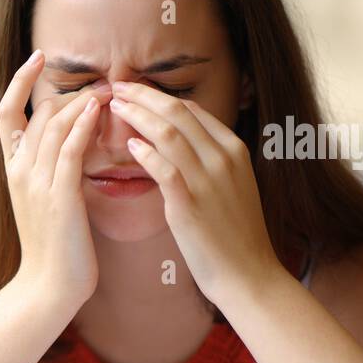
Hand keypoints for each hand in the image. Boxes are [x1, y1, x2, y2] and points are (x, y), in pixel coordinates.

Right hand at [0, 50, 104, 312]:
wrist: (49, 286)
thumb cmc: (54, 248)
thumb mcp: (45, 202)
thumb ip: (52, 170)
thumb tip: (73, 141)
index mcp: (12, 171)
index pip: (6, 112)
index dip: (19, 81)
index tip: (38, 58)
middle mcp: (18, 171)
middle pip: (37, 112)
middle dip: (69, 92)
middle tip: (102, 86)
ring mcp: (36, 182)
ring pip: (53, 124)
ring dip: (82, 102)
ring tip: (107, 91)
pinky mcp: (59, 195)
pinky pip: (69, 148)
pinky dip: (83, 124)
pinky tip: (100, 110)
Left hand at [107, 80, 283, 307]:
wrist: (249, 275)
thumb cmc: (234, 236)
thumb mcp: (231, 188)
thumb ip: (209, 163)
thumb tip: (179, 145)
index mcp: (233, 151)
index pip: (193, 111)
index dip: (160, 97)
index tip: (135, 91)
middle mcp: (223, 159)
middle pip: (178, 113)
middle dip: (143, 95)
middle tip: (116, 87)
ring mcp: (208, 180)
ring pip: (169, 133)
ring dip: (138, 116)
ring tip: (114, 107)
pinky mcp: (191, 205)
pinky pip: (165, 169)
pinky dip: (145, 153)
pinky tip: (129, 146)